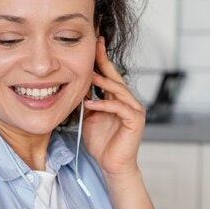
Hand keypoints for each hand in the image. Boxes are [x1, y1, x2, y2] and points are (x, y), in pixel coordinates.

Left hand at [82, 36, 145, 176]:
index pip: (109, 75)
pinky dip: (104, 104)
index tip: (94, 43)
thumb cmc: (101, 144)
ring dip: (103, 82)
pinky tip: (90, 103)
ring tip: (88, 75)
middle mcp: (128, 101)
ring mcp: (134, 110)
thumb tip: (74, 87)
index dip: (101, 59)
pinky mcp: (135, 120)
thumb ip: (85, 102)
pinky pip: (118, 107)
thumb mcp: (88, 118)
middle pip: (115, 77)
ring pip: (118, 90)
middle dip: (104, 61)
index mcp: (117, 99)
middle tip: (94, 46)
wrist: (112, 165)